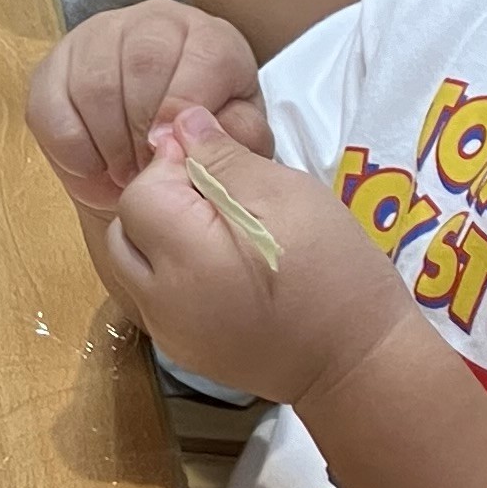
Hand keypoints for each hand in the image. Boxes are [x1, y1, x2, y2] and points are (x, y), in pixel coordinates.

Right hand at [26, 0, 264, 207]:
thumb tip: (203, 131)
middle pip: (143, 62)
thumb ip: (239, 136)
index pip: (204, 55)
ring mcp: (96, 39)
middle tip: (148, 171)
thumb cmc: (199, 141)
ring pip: (94, 83)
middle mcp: (153, 23)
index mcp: (209, 37)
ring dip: (109, 143)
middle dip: (144, 128)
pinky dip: (73, 149)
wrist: (150, 152)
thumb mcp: (235, 140)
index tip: (170, 148)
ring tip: (125, 174)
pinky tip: (95, 167)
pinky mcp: (52, 67)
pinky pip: (51, 108)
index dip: (186, 106)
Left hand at [93, 105, 421, 409]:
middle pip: (124, 230)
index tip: (222, 172)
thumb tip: (180, 123)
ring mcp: (166, 332)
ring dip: (158, 239)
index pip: (140, 192)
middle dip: (159, 204)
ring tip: (217, 235)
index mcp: (185, 260)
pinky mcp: (180, 350)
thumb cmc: (336, 273)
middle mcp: (160, 301)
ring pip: (130, 265)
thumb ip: (224, 159)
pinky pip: (151, 297)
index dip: (176, 170)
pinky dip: (169, 274)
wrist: (362, 364)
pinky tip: (219, 269)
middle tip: (220, 203)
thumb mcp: (289, 195)